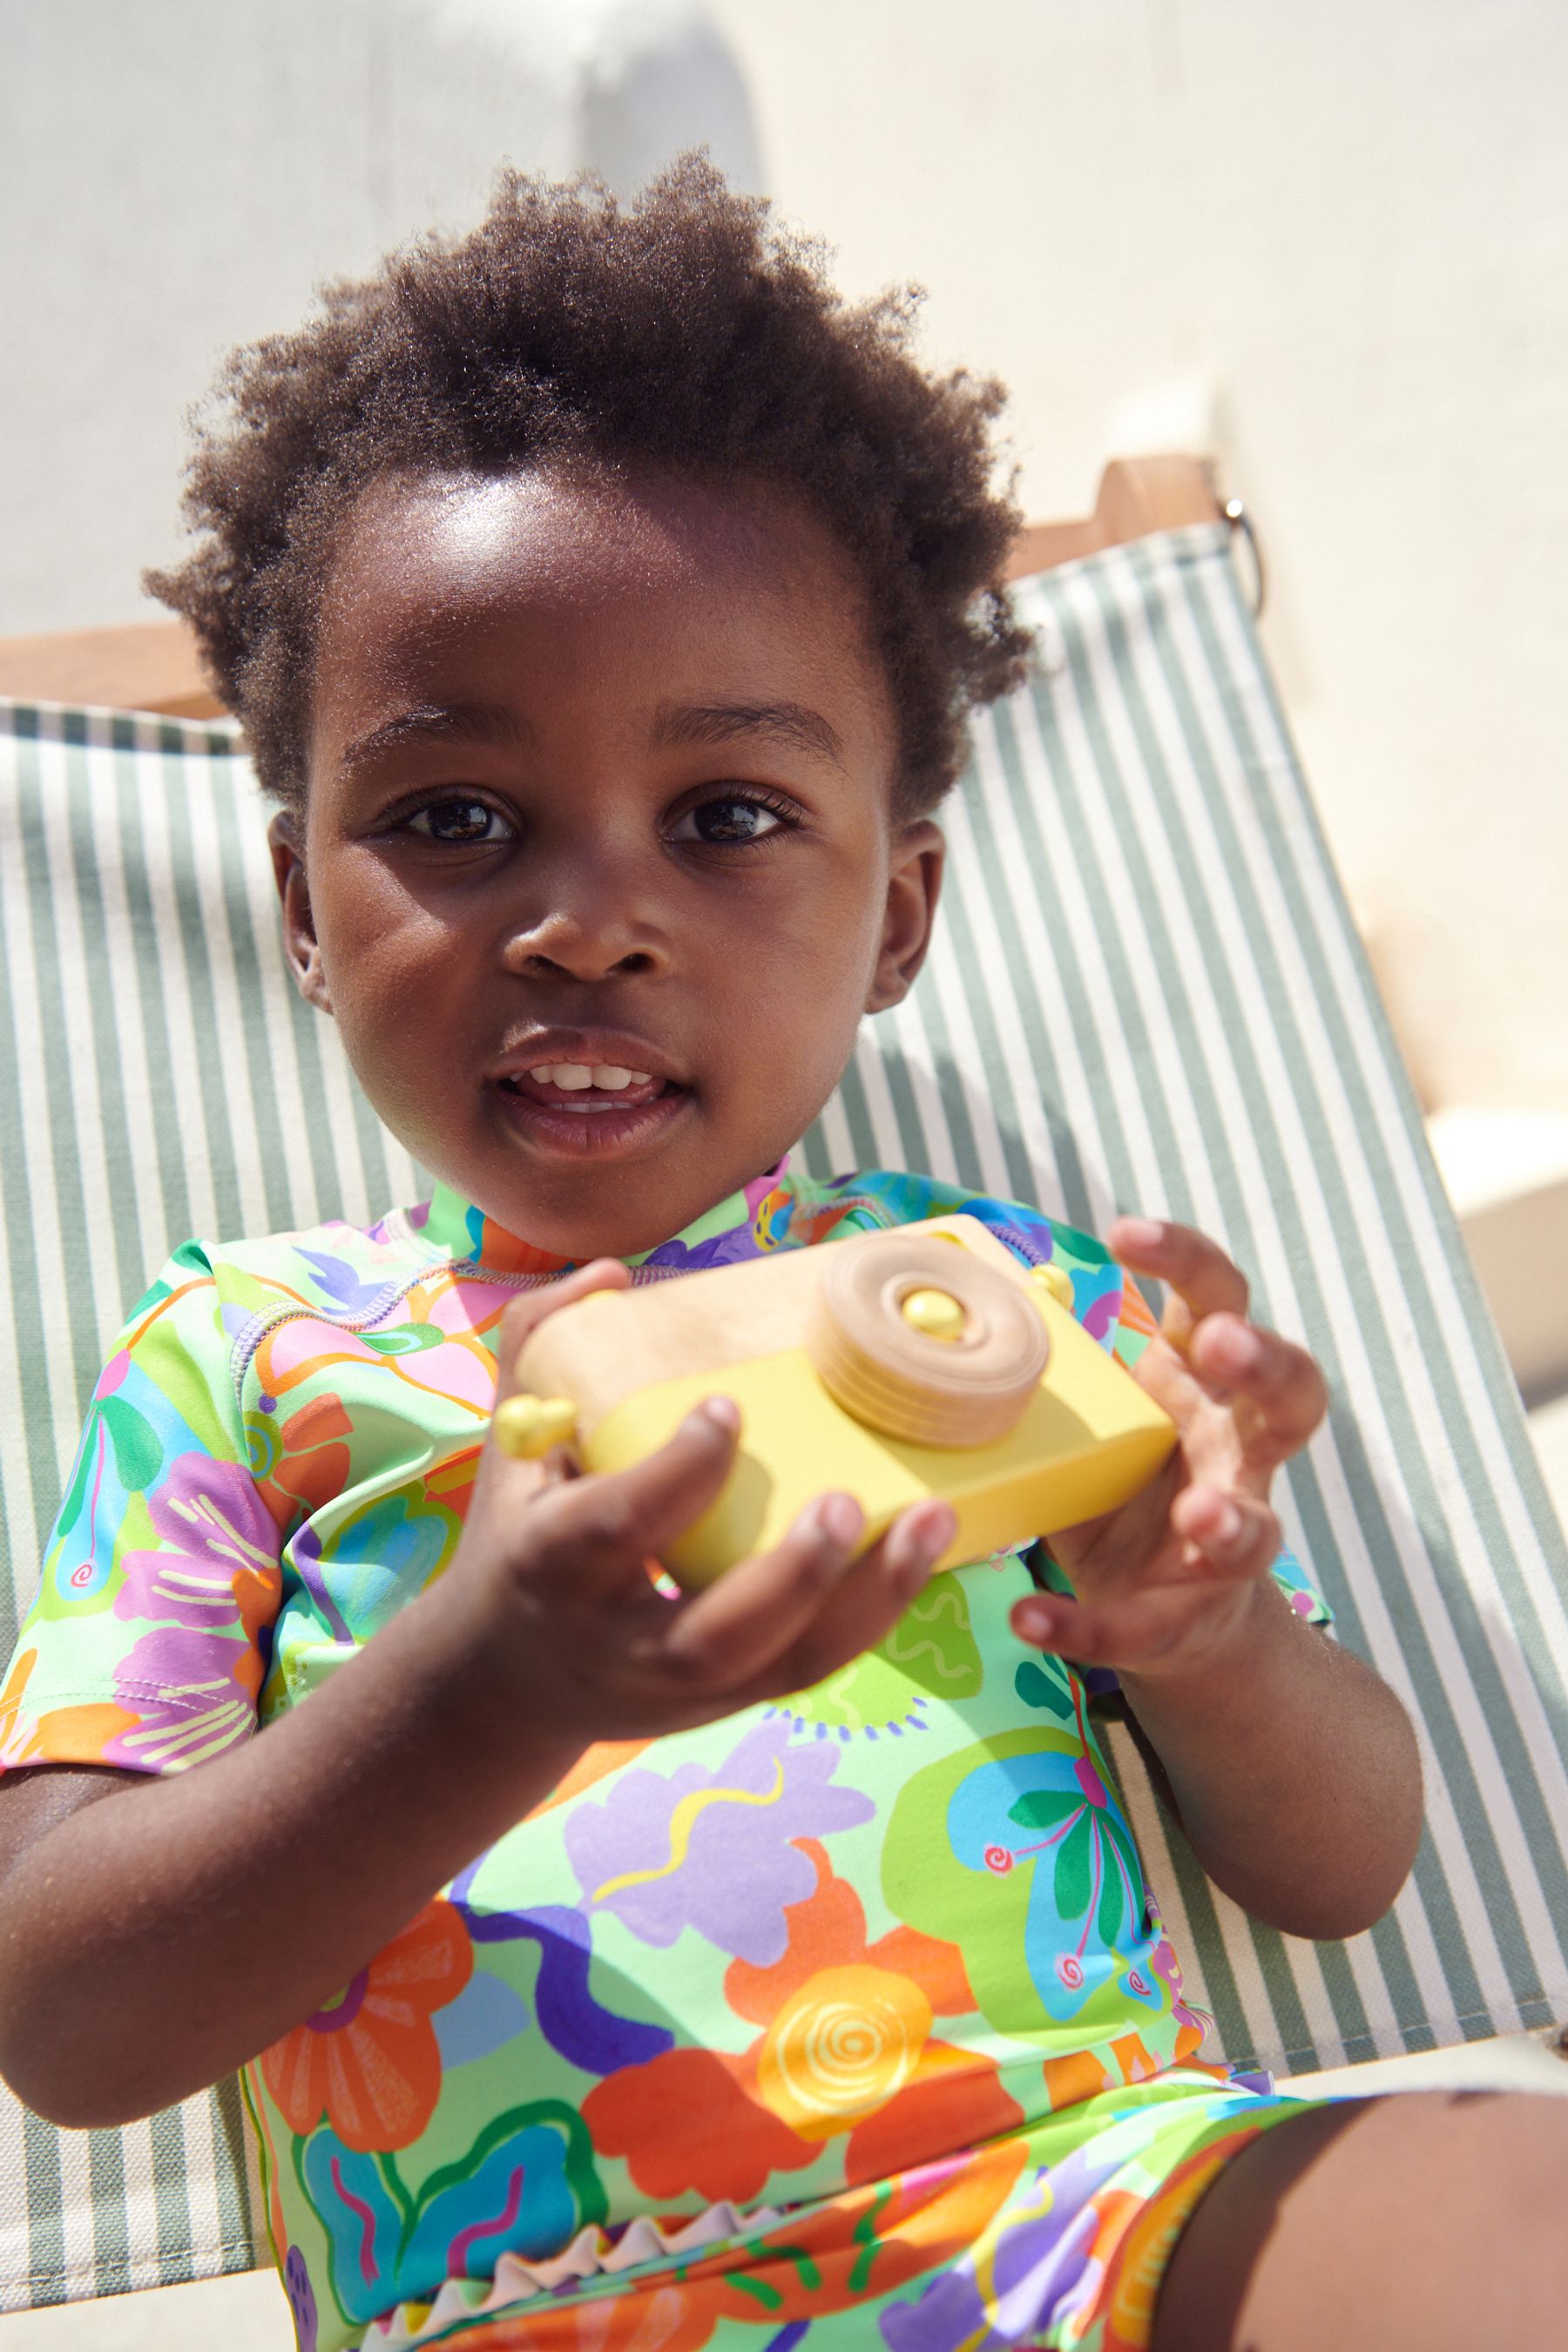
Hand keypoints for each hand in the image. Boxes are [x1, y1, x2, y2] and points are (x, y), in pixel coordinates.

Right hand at [457, 1262, 956, 1744]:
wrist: (509, 1679)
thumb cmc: (522, 1535)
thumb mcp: (508, 1443)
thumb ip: (541, 1342)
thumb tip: (612, 1274)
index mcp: (551, 1565)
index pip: (613, 1530)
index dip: (676, 1476)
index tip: (728, 1406)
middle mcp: (618, 1643)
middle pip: (712, 1637)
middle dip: (788, 1574)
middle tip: (847, 1498)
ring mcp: (682, 1688)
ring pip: (784, 1669)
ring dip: (868, 1601)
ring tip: (933, 1521)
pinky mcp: (731, 1701)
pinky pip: (814, 1667)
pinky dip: (875, 1612)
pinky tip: (923, 1550)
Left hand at [1011, 1219, 1326, 1680]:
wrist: (1161, 1611)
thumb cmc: (1123, 1478)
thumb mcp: (1094, 1412)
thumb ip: (1049, 1367)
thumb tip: (960, 1294)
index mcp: (1200, 1383)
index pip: (1218, 1299)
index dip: (1187, 1260)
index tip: (1125, 1232)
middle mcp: (1235, 1451)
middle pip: (1290, 1392)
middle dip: (1262, 1362)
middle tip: (1220, 1343)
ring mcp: (1228, 1539)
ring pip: (1257, 1528)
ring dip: (1231, 1521)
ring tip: (1202, 1514)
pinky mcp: (1186, 1618)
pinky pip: (1141, 1627)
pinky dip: (1084, 1627)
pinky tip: (1030, 1622)